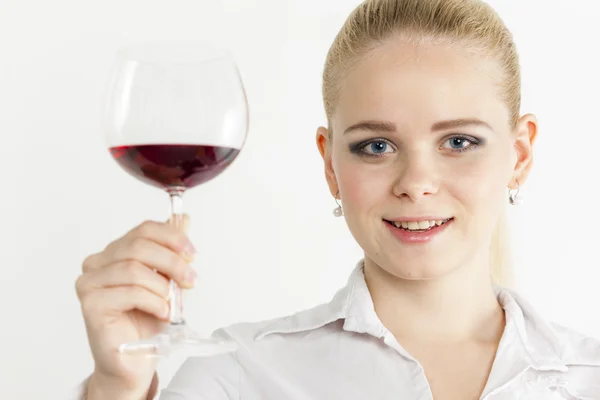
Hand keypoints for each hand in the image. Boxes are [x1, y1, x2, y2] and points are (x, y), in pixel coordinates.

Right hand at [75, 217, 195, 396]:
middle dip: (173, 262)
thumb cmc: (147, 320)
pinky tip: (162, 313)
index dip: (172, 237)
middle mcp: (97, 263)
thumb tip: (184, 219)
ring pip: (134, 269)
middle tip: (191, 279)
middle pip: (139, 246)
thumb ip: (171, 251)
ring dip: (162, 287)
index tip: (192, 253)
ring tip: (172, 304)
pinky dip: (154, 302)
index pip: (143, 229)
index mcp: (114, 252)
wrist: (135, 359)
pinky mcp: (90, 304)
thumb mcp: (166, 281)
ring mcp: (89, 283)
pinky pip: (130, 292)